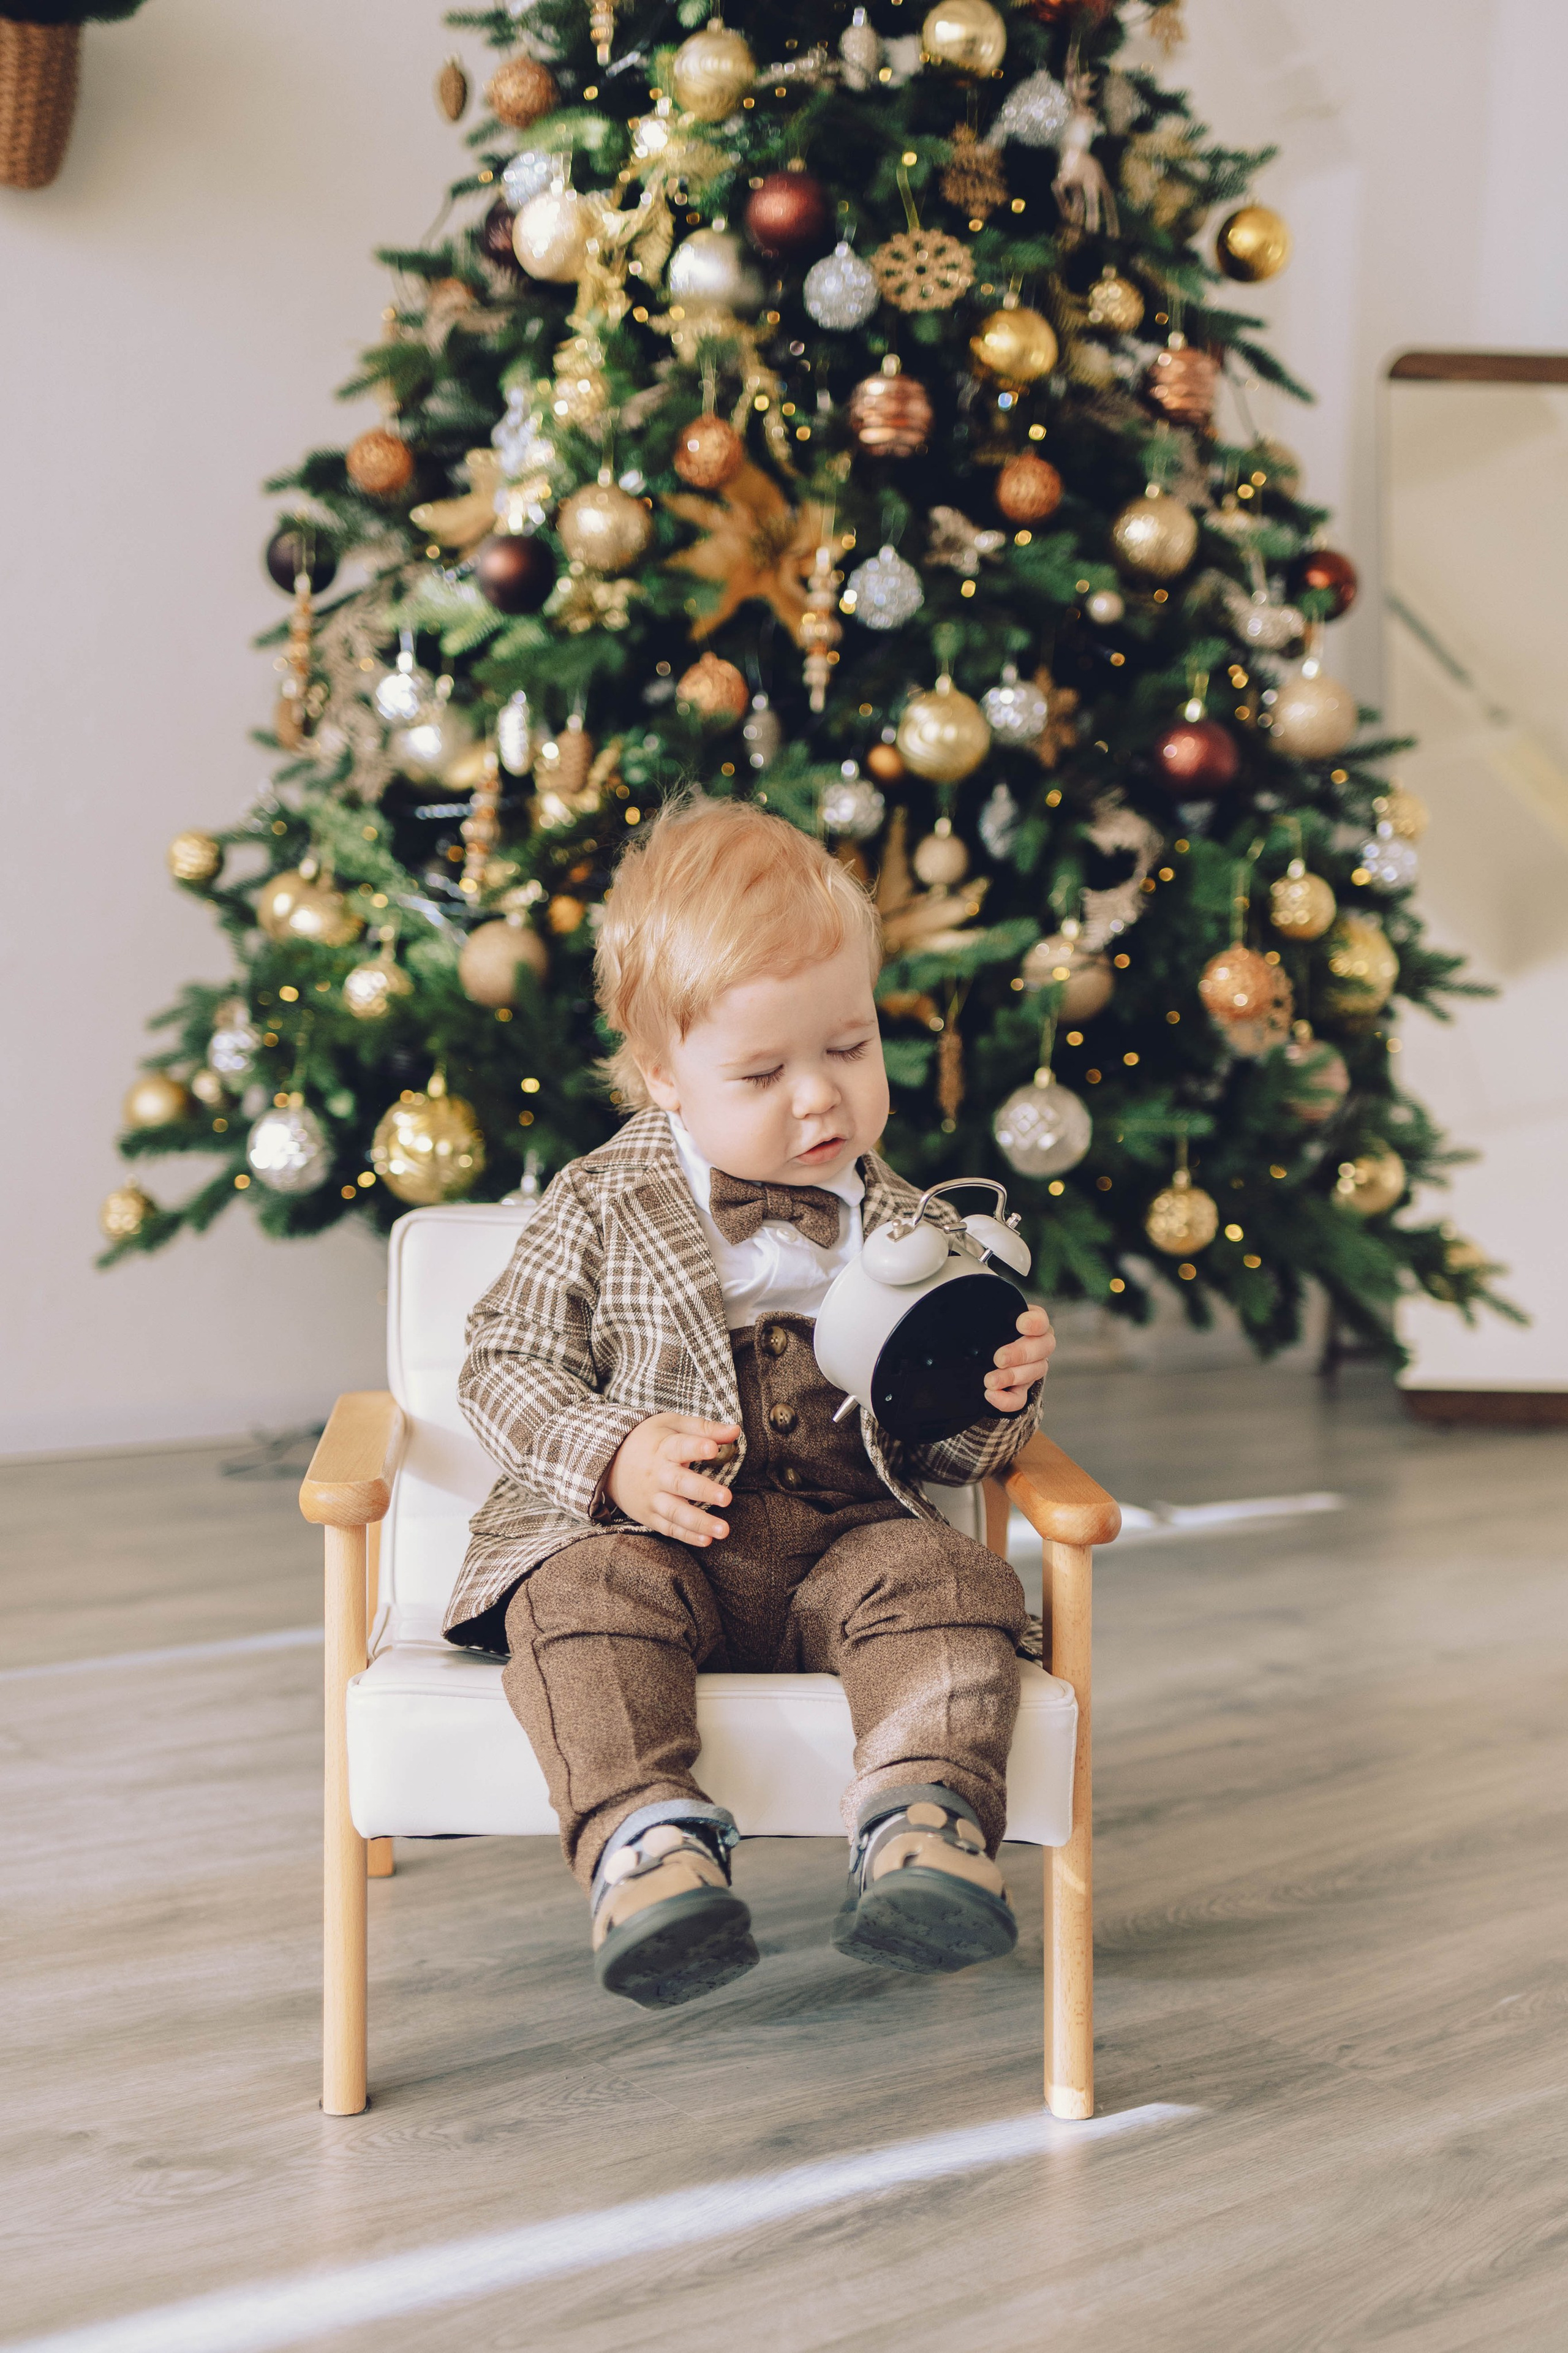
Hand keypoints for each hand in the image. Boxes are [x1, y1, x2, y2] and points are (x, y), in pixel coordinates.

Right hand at [605, 1413, 739, 1546]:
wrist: (608, 1462)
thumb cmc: (648, 1440)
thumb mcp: (672, 1425)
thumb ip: (704, 1428)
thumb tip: (735, 1431)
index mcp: (663, 1448)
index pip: (680, 1447)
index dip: (696, 1447)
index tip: (713, 1448)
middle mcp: (657, 1475)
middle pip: (679, 1483)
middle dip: (703, 1491)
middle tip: (726, 1498)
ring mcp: (651, 1498)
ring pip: (675, 1512)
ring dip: (699, 1522)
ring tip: (723, 1530)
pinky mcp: (649, 1516)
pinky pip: (668, 1528)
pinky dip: (687, 1536)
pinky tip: (706, 1540)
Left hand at [984, 1305, 1054, 1413]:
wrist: (976, 1354)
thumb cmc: (982, 1329)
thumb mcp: (982, 1318)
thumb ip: (978, 1312)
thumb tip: (957, 1305)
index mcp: (1030, 1323)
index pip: (1041, 1321)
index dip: (1035, 1322)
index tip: (1020, 1324)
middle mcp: (1037, 1345)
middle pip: (1043, 1348)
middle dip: (1020, 1354)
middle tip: (999, 1358)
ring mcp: (1031, 1369)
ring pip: (1033, 1373)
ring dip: (1011, 1377)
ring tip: (990, 1380)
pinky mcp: (1019, 1390)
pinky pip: (1019, 1399)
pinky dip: (1006, 1400)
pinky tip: (991, 1395)